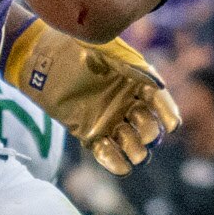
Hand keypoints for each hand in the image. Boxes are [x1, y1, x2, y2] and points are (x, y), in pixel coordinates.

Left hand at [2, 18, 180, 173]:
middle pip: (147, 125)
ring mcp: (108, 119)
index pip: (158, 101)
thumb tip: (158, 84)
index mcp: (134, 81)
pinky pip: (106, 152)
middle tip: (145, 136)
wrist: (41, 58)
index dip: (167, 113)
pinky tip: (122, 167)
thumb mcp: (105, 50)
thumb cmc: (74, 47)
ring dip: (136, 150)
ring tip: (136, 155)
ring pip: (130, 142)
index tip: (173, 125)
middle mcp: (125, 103)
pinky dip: (114, 160)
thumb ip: (130, 66)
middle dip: (149, 133)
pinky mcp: (89, 133)